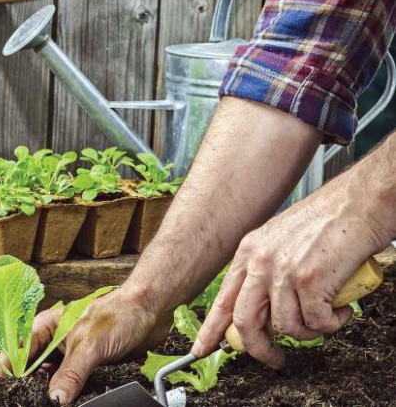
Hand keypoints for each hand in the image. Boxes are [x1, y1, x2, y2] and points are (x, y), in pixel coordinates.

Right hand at [0, 286, 170, 404]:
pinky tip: (67, 402)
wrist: (151, 311)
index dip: (6, 369)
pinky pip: (70, 384)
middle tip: (23, 400)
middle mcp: (56, 341)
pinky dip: (67, 394)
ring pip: (51, 378)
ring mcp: (71, 354)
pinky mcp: (87, 366)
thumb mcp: (90, 346)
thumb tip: (54, 400)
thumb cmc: (119, 314)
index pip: (18, 350)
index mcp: (47, 326)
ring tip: (42, 402)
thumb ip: (71, 374)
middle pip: (31, 368)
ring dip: (48, 392)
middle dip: (26, 385)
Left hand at [192, 186, 390, 367]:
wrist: (359, 202)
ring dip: (308, 332)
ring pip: (285, 327)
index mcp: (248, 252)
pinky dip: (332, 324)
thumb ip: (266, 272)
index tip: (202, 349)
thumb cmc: (327, 221)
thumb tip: (263, 310)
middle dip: (258, 348)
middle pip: (245, 321)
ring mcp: (284, 271)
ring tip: (324, 317)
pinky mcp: (311, 280)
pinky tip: (340, 309)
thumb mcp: (280, 241)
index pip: (223, 299)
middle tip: (274, 359)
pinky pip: (316, 323)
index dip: (211, 329)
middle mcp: (260, 262)